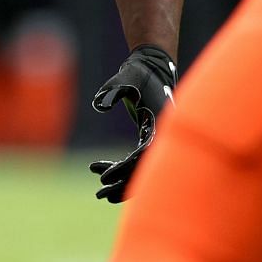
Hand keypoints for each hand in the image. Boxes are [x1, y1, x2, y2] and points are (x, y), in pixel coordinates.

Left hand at [88, 43, 175, 203]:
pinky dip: (121, 168)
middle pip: (143, 168)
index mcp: (160, 124)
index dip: (124, 168)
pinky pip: (136, 161)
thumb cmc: (139, 71)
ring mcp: (156, 139)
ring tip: (100, 193)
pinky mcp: (149, 138)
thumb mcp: (126, 77)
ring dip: (122, 181)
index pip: (143, 154)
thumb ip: (114, 88)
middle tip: (99, 194)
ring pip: (140, 169)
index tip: (105, 177)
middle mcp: (161, 135)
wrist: (151, 66)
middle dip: (122, 184)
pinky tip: (102, 172)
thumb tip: (100, 104)